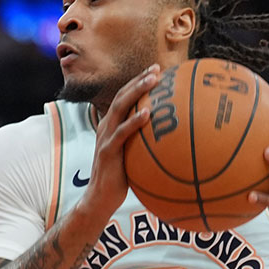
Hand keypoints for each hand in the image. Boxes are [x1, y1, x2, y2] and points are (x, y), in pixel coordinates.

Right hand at [79, 64, 160, 217]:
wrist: (99, 199)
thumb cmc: (119, 179)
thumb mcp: (131, 156)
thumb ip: (142, 143)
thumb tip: (169, 139)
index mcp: (111, 126)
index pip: (124, 97)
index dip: (138, 82)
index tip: (156, 71)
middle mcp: (106, 127)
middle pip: (122, 95)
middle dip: (139, 80)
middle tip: (157, 69)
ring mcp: (105, 138)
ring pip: (120, 107)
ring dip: (137, 91)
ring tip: (153, 80)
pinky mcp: (107, 151)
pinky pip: (122, 133)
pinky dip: (134, 121)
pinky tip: (148, 113)